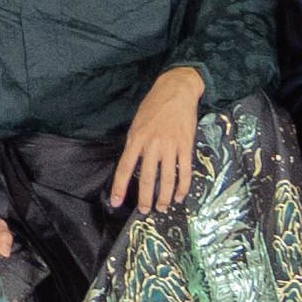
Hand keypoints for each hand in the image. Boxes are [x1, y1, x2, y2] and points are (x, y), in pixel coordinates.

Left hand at [108, 70, 205, 216]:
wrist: (176, 91)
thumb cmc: (154, 106)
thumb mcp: (137, 123)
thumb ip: (135, 144)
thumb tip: (132, 164)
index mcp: (136, 138)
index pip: (124, 168)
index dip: (119, 187)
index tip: (116, 202)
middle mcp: (152, 144)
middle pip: (146, 178)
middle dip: (144, 198)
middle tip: (144, 211)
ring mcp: (170, 146)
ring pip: (167, 179)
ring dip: (164, 197)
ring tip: (162, 208)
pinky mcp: (186, 146)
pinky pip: (184, 172)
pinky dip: (183, 187)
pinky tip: (180, 196)